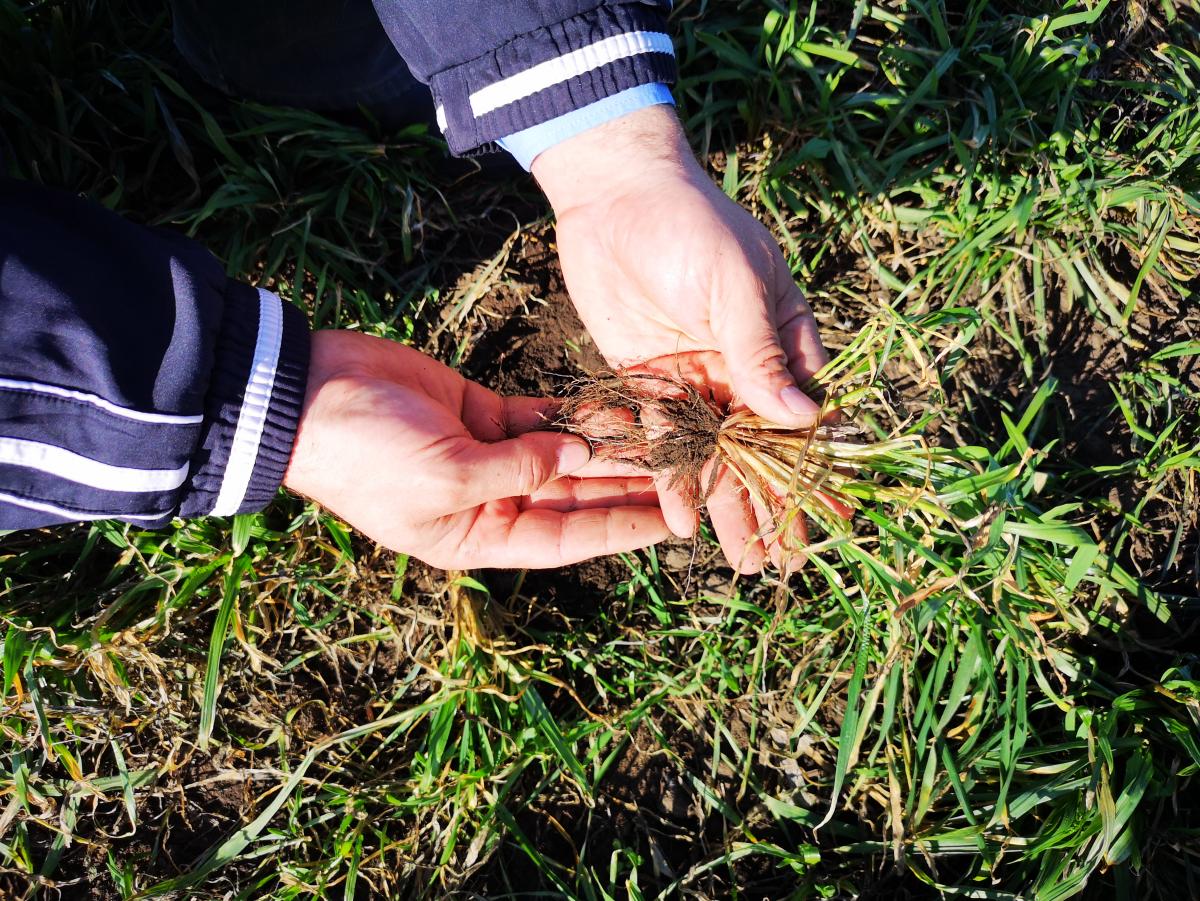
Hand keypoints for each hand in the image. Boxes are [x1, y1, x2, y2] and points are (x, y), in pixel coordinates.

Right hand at [283, 331, 670, 568]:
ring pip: (564, 457)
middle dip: (627, 488)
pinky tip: (617, 409)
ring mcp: (488, 455)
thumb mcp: (446, 477)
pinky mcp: (481, 412)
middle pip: (574, 499)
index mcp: (477, 537)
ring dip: (608, 448)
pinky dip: (574, 415)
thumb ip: (520, 468)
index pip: (567, 540)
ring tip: (664, 439)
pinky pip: (540, 418)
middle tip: (687, 476)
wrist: (309, 393)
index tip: (673, 523)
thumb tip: (579, 457)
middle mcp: (490, 502)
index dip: (621, 530)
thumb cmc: (365, 454)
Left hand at [532, 106, 830, 571]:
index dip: (818, 471)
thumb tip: (802, 417)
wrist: (614, 195)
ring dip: (728, 505)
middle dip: (773, 505)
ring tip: (741, 560)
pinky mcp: (647, 381)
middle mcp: (742, 368)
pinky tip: (682, 519)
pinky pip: (663, 438)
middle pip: (762, 450)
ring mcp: (696, 378)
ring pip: (716, 455)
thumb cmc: (690, 224)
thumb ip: (761, 352)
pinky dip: (672, 476)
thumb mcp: (735, 283)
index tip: (833, 521)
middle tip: (783, 562)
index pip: (807, 417)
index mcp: (781, 341)